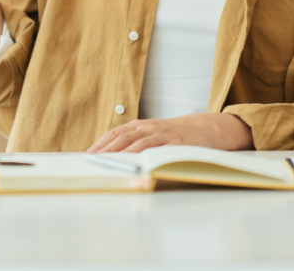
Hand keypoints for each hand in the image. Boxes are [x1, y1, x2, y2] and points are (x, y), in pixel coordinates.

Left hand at [86, 113, 253, 153]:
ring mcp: (162, 135)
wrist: (205, 127)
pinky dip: (147, 160)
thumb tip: (115, 157)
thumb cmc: (175, 134)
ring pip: (138, 144)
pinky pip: (159, 152)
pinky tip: (138, 168)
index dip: (101, 144)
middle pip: (122, 138)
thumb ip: (137, 141)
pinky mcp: (175, 143)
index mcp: (141, 125)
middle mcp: (149, 127)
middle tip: (93, 162)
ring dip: (123, 155)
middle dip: (106, 150)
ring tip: (110, 165)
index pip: (115, 133)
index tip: (88, 155)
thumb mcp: (154, 133)